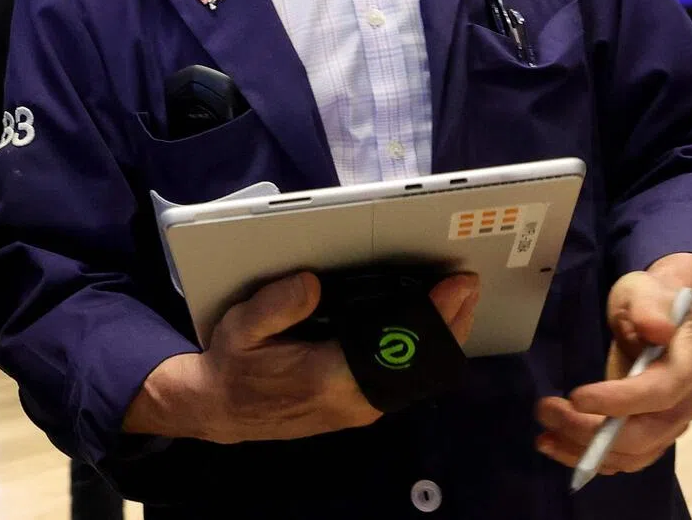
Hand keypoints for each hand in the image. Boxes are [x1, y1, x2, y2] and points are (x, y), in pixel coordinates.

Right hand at [125, 271, 479, 443]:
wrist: (223, 409)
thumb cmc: (234, 363)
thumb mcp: (241, 325)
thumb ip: (276, 304)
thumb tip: (314, 282)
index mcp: (327, 376)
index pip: (395, 349)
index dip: (431, 318)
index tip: (455, 286)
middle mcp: (353, 400)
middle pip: (417, 366)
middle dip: (448, 323)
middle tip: (468, 284)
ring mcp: (359, 409)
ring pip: (415, 377)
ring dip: (440, 338)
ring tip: (459, 300)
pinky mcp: (359, 407)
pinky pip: (403, 381)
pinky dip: (423, 352)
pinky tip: (430, 327)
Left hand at [535, 270, 691, 475]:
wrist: (661, 316)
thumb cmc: (650, 300)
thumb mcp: (646, 292)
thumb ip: (649, 309)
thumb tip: (658, 329)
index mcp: (691, 367)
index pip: (658, 393)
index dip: (619, 401)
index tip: (576, 397)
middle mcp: (686, 404)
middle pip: (642, 434)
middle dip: (590, 430)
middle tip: (546, 411)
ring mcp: (671, 425)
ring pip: (632, 454)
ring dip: (584, 451)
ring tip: (543, 437)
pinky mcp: (653, 435)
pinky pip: (624, 457)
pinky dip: (590, 458)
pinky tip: (556, 446)